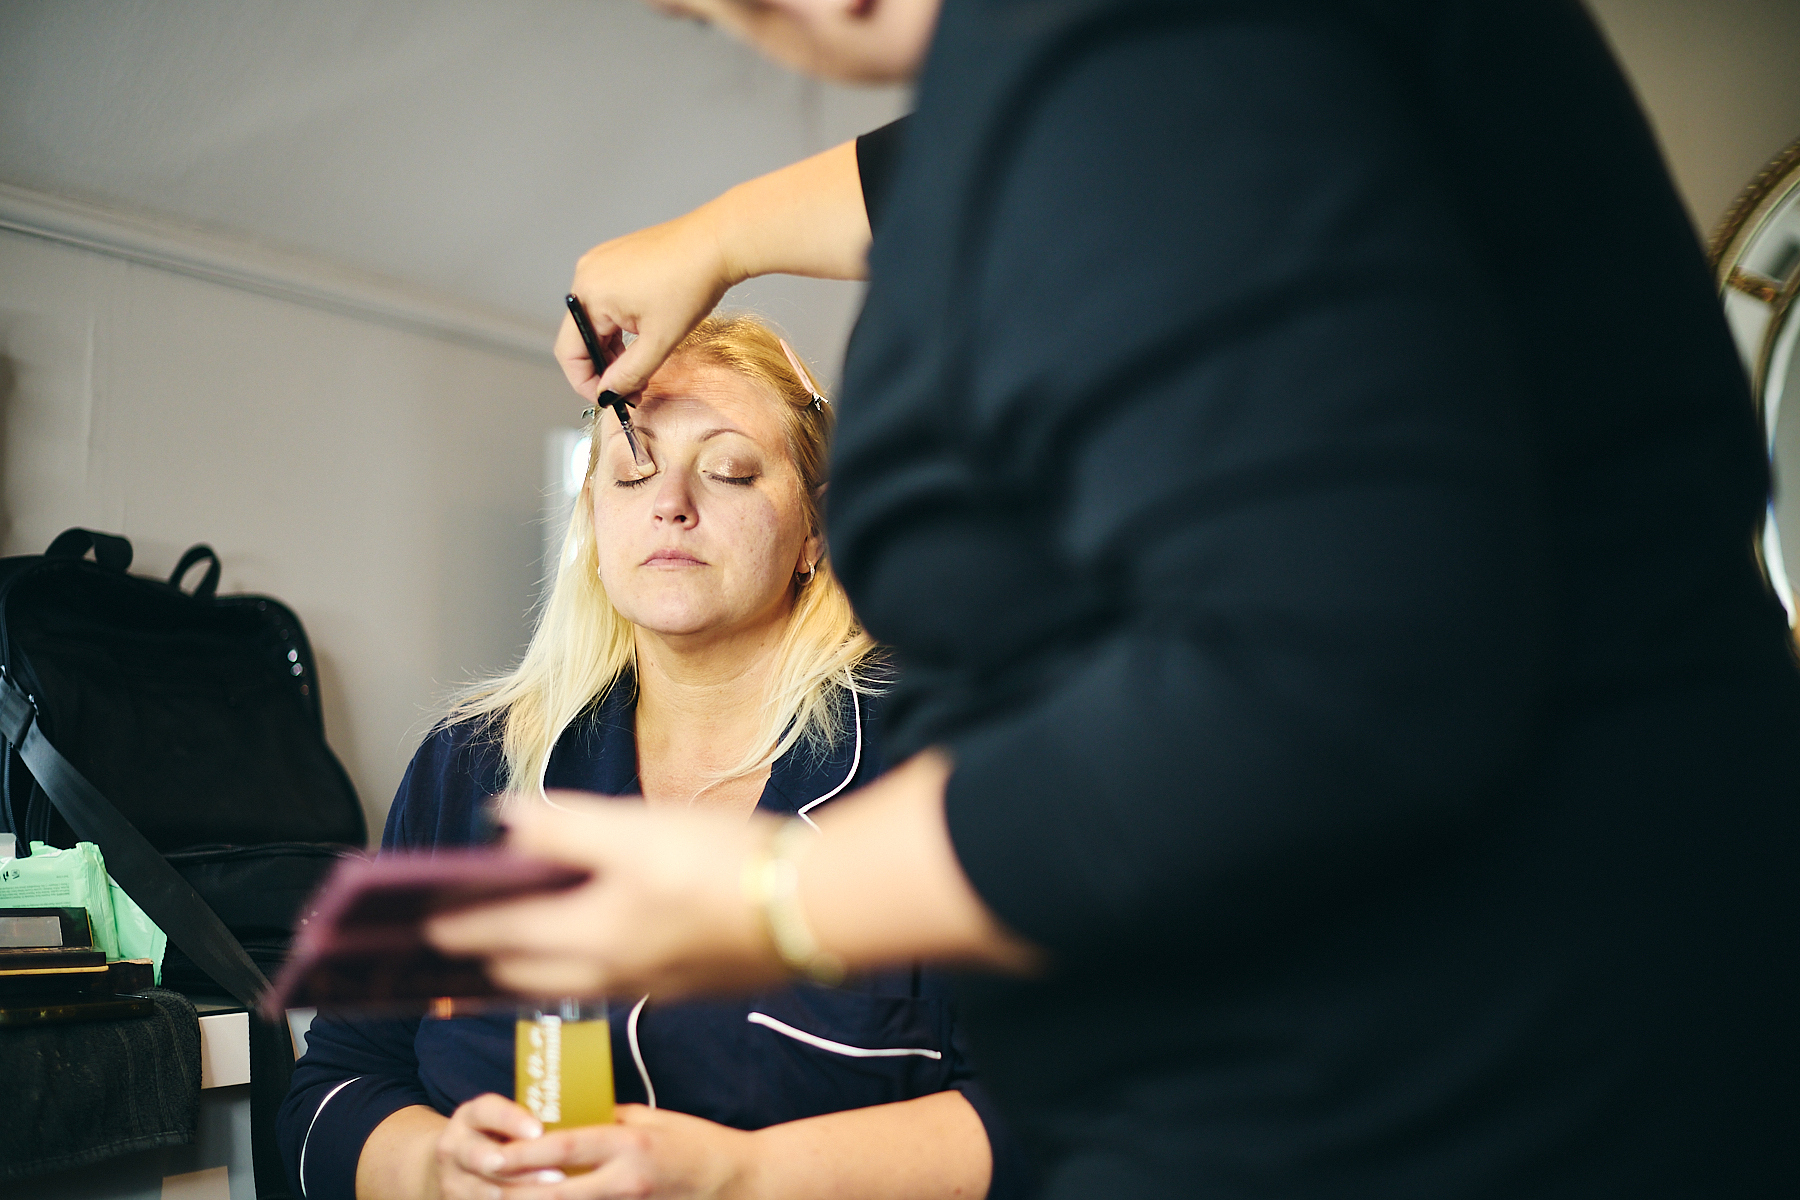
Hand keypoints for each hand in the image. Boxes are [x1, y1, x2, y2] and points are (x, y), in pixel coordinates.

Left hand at [426, 794, 784, 998]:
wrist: (814, 909)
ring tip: (505, 949)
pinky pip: (608, 984)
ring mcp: (650, 985)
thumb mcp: (637, 829)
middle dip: (482, 957)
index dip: (454, 925)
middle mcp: (612, 972)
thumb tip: (505, 820)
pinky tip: (588, 947)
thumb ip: (564, 827)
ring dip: (528, 967)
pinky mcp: (686, 984)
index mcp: (590, 934)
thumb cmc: (726, 864)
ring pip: (567, 984)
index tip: (418, 923)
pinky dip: (577, 968)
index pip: (499, 933)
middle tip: (448, 942)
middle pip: (525, 973)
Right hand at [435, 1094, 559, 1199]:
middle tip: (557, 1176)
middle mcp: (454, 1147)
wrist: (456, 1165)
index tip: (538, 1131)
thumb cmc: (496, 1136)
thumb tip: (587, 1116)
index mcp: (470, 1117)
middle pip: (480, 1157)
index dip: (512, 1120)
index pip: (487, 1112)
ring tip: (557, 1195)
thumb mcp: (503, 1121)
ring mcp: (452, 1180)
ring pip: (485, 1192)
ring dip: (523, 1196)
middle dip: (518, 1169)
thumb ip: (534, 1120)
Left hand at [480, 1105, 751, 1199]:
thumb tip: (573, 1117)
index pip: (565, 1148)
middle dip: (515, 1193)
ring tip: (504, 1199)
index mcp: (630, 1143)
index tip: (494, 1154)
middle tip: (484, 1186)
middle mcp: (627, 1180)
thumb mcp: (655, 1120)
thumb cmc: (698, 1143)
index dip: (524, 1153)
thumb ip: (611, 1120)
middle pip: (556, 1193)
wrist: (739, 1181)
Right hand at [557, 209, 734, 401]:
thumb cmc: (691, 284)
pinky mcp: (614, 260)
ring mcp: (599, 264)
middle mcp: (586, 275)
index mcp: (589, 294)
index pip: (569, 352)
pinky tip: (642, 337)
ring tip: (641, 366)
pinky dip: (618, 325)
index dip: (586, 383)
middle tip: (631, 389)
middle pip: (581, 337)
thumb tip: (609, 393)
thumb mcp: (660, 341)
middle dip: (604, 367)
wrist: (717, 244)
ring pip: (594, 321)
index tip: (608, 399)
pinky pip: (605, 302)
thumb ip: (629, 373)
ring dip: (612, 348)